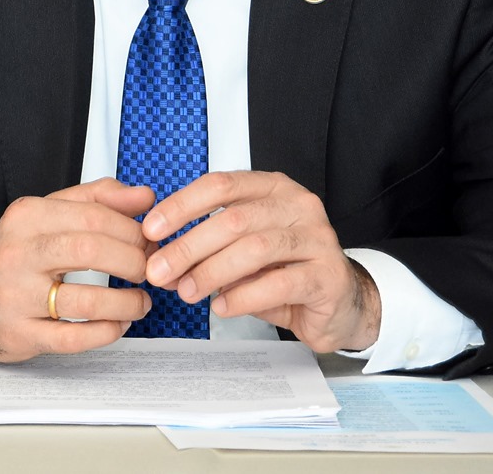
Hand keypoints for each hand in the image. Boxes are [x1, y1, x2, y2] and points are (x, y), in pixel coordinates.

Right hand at [0, 178, 156, 360]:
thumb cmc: (14, 254)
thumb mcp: (46, 214)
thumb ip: (96, 200)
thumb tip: (144, 197)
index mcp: (26, 216)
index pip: (93, 216)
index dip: (132, 231)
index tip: (149, 242)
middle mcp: (16, 252)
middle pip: (90, 251)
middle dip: (134, 263)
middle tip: (150, 271)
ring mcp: (15, 296)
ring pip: (86, 301)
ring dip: (127, 303)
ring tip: (140, 302)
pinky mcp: (19, 333)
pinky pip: (74, 338)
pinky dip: (106, 332)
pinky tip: (118, 324)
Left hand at [142, 170, 380, 352]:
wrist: (341, 302)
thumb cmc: (285, 268)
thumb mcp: (243, 247)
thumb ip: (209, 246)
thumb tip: (160, 258)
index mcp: (273, 188)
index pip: (220, 185)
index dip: (182, 206)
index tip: (151, 230)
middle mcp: (298, 206)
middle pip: (232, 219)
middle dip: (188, 247)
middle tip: (159, 271)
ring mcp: (317, 239)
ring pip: (254, 249)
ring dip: (211, 272)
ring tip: (187, 292)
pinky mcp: (328, 276)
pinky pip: (278, 284)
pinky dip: (242, 297)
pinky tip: (221, 307)